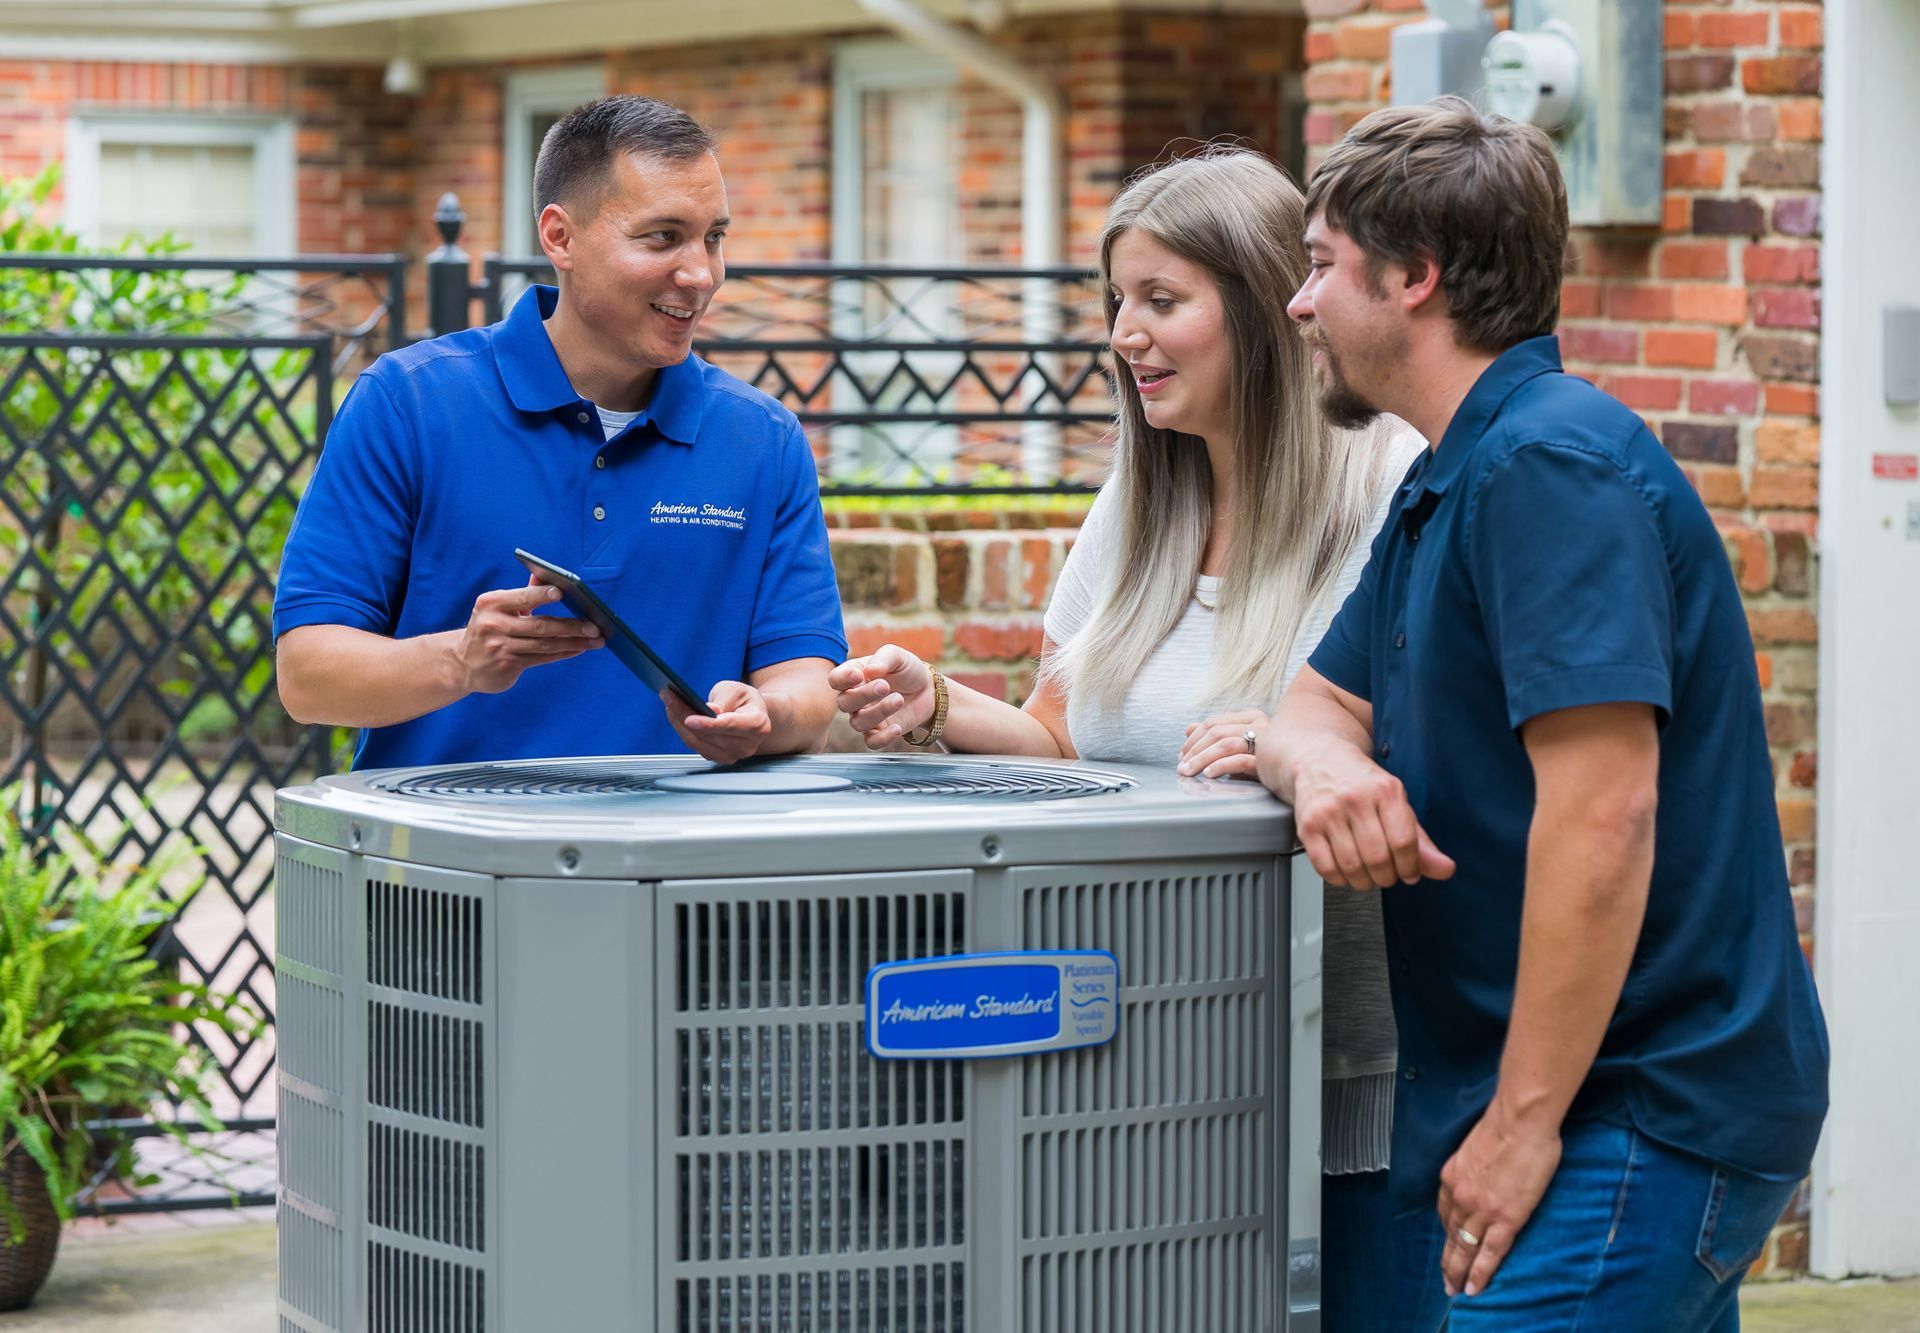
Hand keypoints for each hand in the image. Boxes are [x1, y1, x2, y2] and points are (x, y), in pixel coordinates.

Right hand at [455, 580, 602, 694]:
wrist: (462, 663)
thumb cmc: (488, 628)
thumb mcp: (498, 607)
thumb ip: (523, 593)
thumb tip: (546, 574)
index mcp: (491, 603)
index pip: (522, 598)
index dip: (542, 595)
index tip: (562, 591)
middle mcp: (494, 625)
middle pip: (540, 625)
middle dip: (571, 626)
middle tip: (595, 626)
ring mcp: (500, 648)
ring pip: (545, 645)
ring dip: (574, 642)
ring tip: (596, 640)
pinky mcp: (507, 666)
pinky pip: (542, 658)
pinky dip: (563, 653)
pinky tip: (579, 649)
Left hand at [662, 680, 773, 763]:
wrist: (752, 714)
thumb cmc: (745, 700)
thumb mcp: (737, 690)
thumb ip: (724, 700)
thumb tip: (710, 711)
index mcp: (758, 725)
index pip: (731, 726)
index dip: (709, 724)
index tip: (690, 719)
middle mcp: (747, 745)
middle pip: (709, 735)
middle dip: (684, 715)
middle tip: (669, 697)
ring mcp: (732, 755)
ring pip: (698, 742)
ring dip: (679, 722)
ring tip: (669, 703)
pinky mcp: (718, 758)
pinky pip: (694, 745)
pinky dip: (682, 730)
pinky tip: (675, 714)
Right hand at [826, 645, 936, 748]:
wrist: (927, 689)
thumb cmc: (907, 670)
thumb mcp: (898, 656)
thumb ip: (883, 658)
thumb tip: (870, 671)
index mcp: (854, 675)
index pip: (835, 679)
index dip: (842, 679)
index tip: (858, 675)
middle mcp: (855, 697)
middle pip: (844, 703)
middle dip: (863, 695)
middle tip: (884, 686)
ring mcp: (866, 716)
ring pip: (858, 723)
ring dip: (878, 712)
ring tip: (899, 699)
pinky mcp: (879, 732)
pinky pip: (872, 742)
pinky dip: (883, 738)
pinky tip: (897, 727)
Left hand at [1178, 709, 1269, 778]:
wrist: (1296, 769)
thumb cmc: (1262, 758)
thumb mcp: (1236, 743)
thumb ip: (1214, 734)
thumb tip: (1189, 728)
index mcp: (1251, 716)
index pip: (1214, 722)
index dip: (1194, 738)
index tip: (1182, 754)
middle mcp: (1259, 724)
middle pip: (1216, 732)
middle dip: (1194, 750)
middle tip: (1182, 767)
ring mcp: (1265, 741)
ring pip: (1225, 744)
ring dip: (1202, 759)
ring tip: (1190, 771)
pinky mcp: (1267, 760)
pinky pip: (1239, 760)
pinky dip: (1220, 766)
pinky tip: (1209, 774)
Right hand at [1290, 742, 1455, 888]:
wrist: (1319, 760)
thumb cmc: (1361, 783)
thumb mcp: (1397, 803)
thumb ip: (1421, 840)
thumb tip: (1445, 869)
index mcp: (1385, 791)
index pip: (1404, 842)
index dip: (1410, 867)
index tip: (1409, 872)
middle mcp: (1355, 799)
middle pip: (1378, 859)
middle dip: (1387, 877)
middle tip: (1388, 874)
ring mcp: (1328, 813)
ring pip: (1352, 867)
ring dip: (1364, 882)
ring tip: (1368, 874)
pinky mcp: (1307, 826)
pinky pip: (1326, 868)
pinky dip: (1340, 879)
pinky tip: (1346, 870)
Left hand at [1437, 1105, 1562, 1297]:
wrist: (1520, 1121)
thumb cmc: (1505, 1127)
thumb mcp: (1474, 1148)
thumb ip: (1472, 1167)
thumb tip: (1481, 1177)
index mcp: (1452, 1177)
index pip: (1445, 1213)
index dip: (1448, 1233)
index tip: (1450, 1246)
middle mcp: (1459, 1196)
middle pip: (1451, 1236)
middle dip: (1447, 1261)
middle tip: (1446, 1282)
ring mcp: (1480, 1210)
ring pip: (1466, 1248)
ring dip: (1459, 1272)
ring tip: (1456, 1291)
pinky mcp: (1504, 1218)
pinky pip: (1489, 1253)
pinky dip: (1480, 1273)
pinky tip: (1474, 1288)